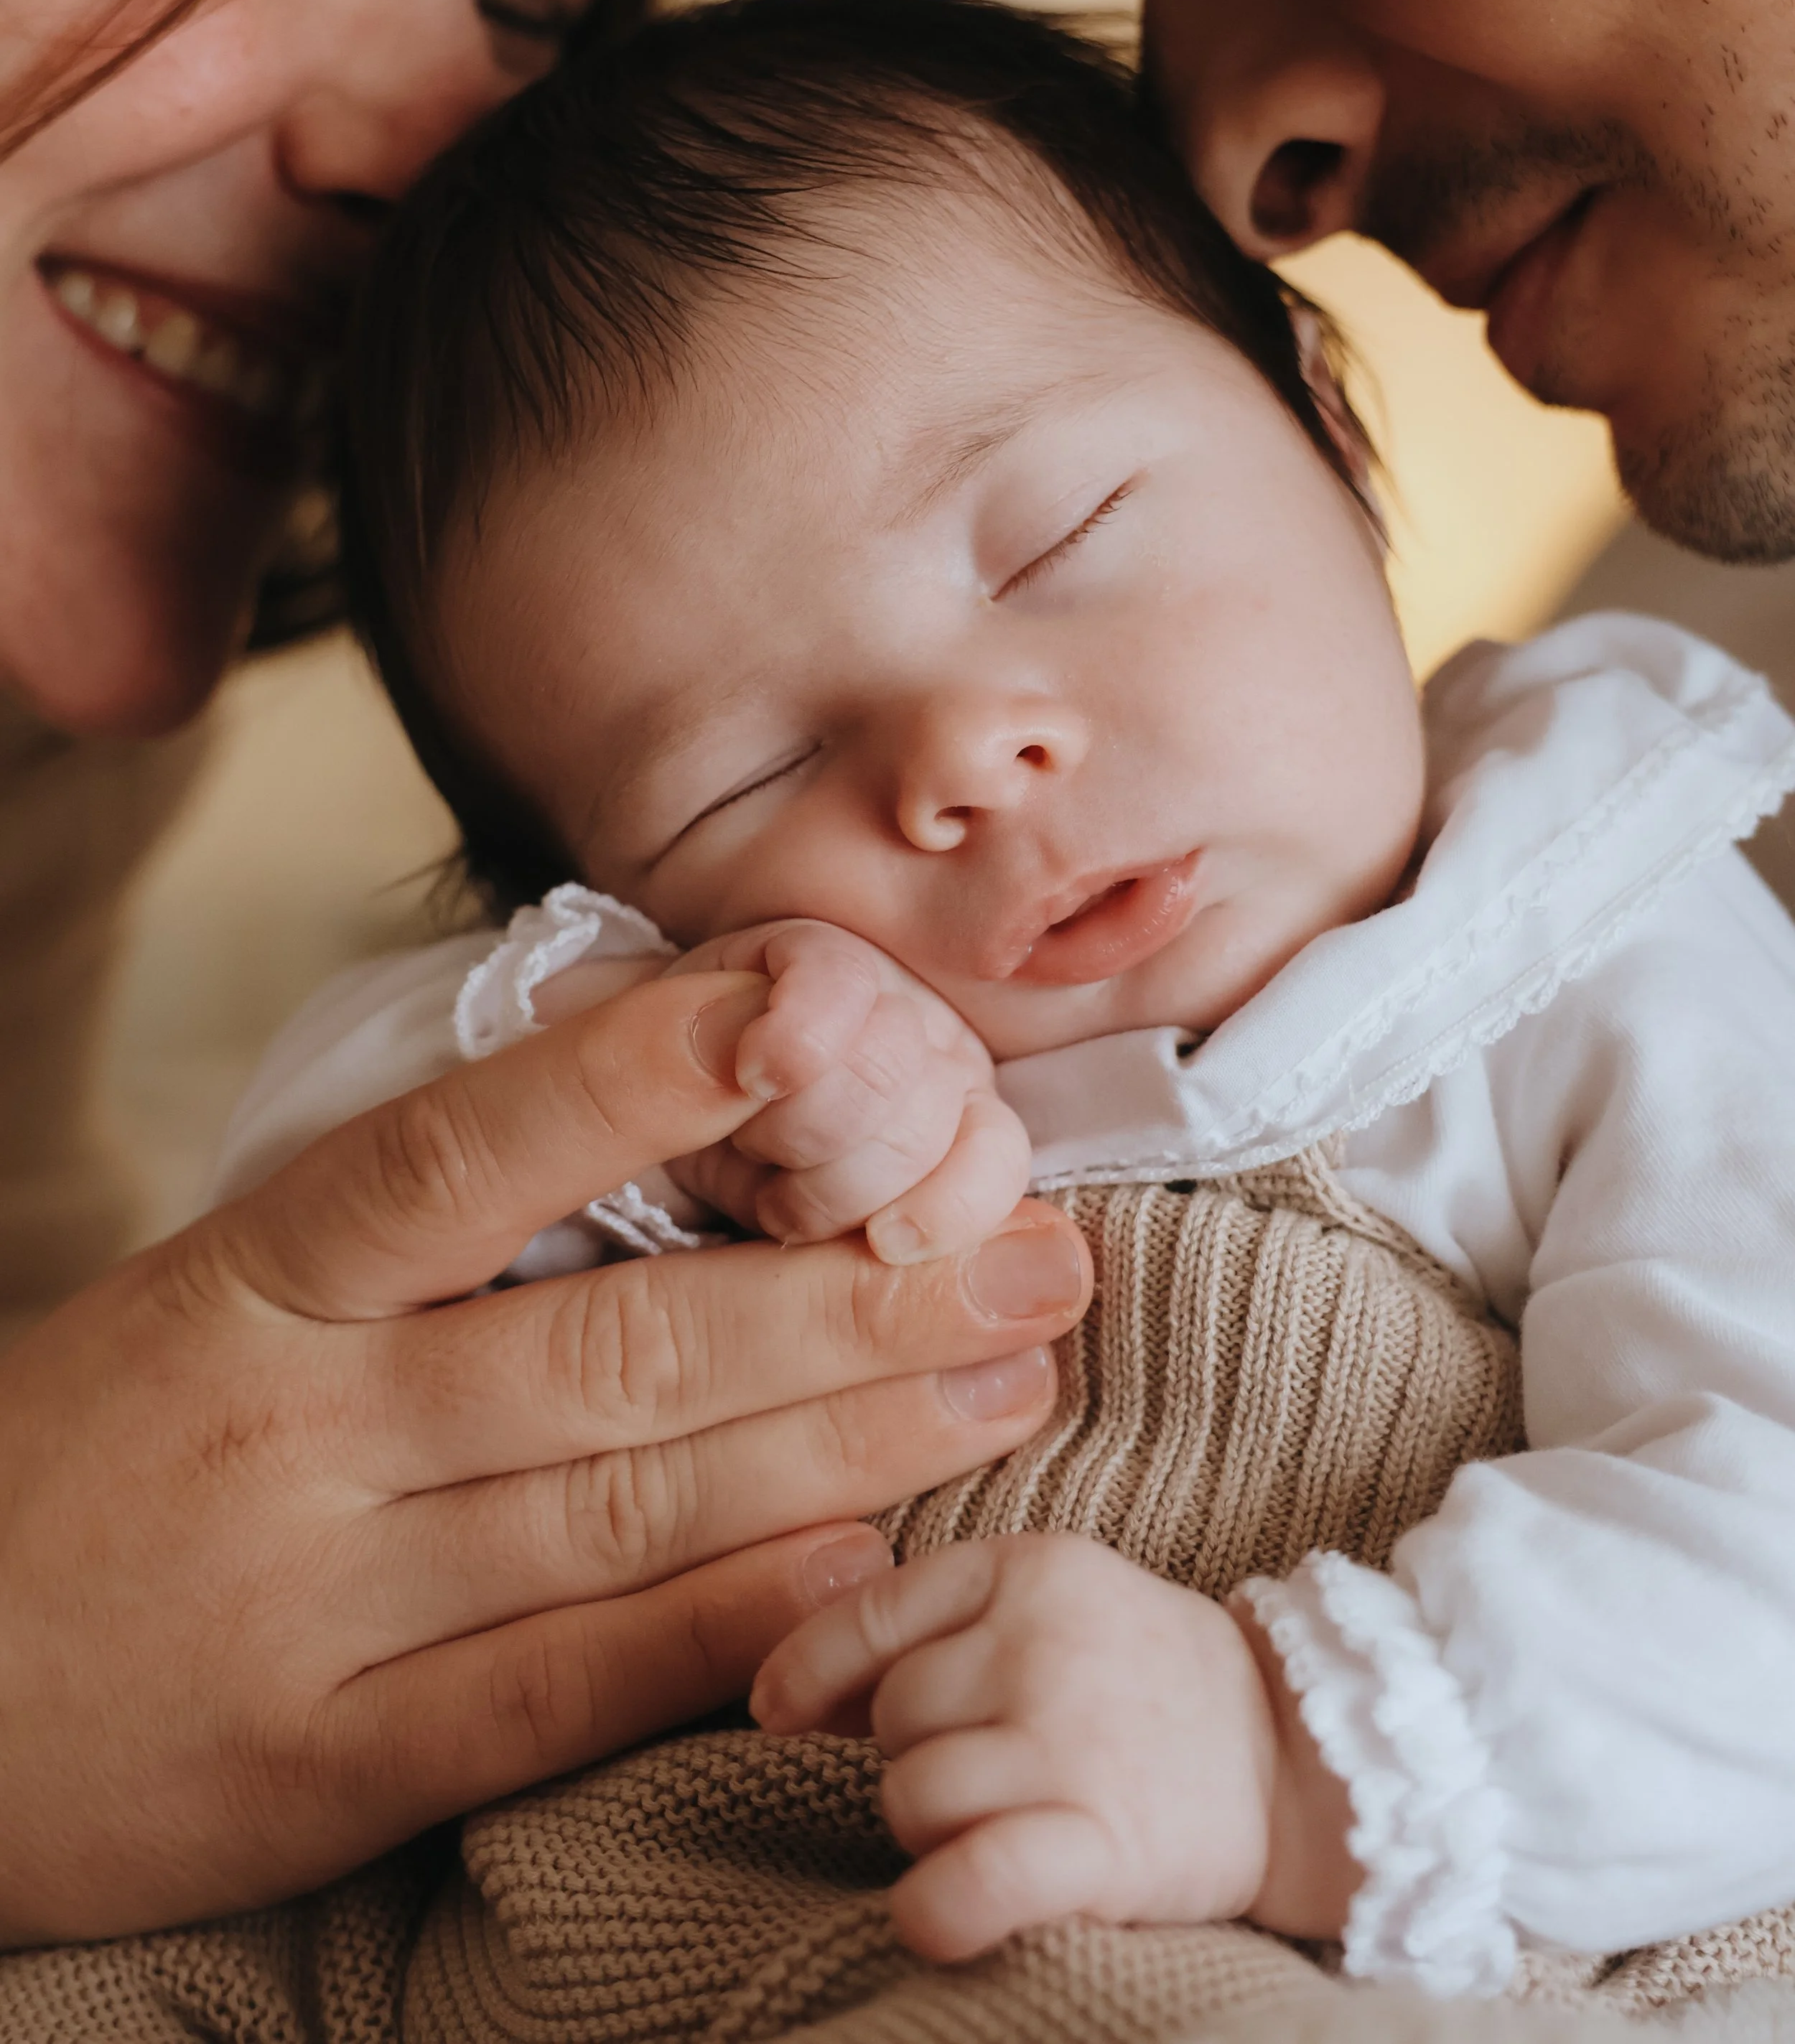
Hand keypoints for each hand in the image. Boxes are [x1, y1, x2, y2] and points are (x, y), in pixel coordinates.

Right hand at [0, 971, 1089, 1942]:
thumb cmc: (114, 1448)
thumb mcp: (224, 1292)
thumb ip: (416, 1225)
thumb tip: (663, 1106)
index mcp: (264, 1277)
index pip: (469, 1152)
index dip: (639, 1077)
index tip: (806, 1015)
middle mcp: (298, 1430)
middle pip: (614, 1346)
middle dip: (851, 1292)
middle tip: (1038, 1248)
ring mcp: (311, 1608)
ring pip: (620, 1510)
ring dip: (842, 1440)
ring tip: (1005, 1379)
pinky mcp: (319, 1770)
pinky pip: (554, 1690)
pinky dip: (720, 1627)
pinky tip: (861, 1567)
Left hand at [752, 1534, 1355, 1961]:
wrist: (1303, 1756)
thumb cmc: (1150, 1683)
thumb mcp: (1058, 1601)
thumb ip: (943, 1620)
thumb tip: (791, 1688)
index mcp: (1030, 1567)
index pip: (872, 1613)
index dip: (807, 1670)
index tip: (779, 1713)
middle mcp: (1043, 1641)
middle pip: (891, 1717)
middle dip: (915, 1756)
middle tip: (992, 1769)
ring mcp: (1072, 1739)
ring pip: (911, 1797)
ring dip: (933, 1831)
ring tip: (1005, 1823)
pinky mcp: (1102, 1841)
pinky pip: (970, 1880)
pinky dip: (936, 1908)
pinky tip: (936, 1913)